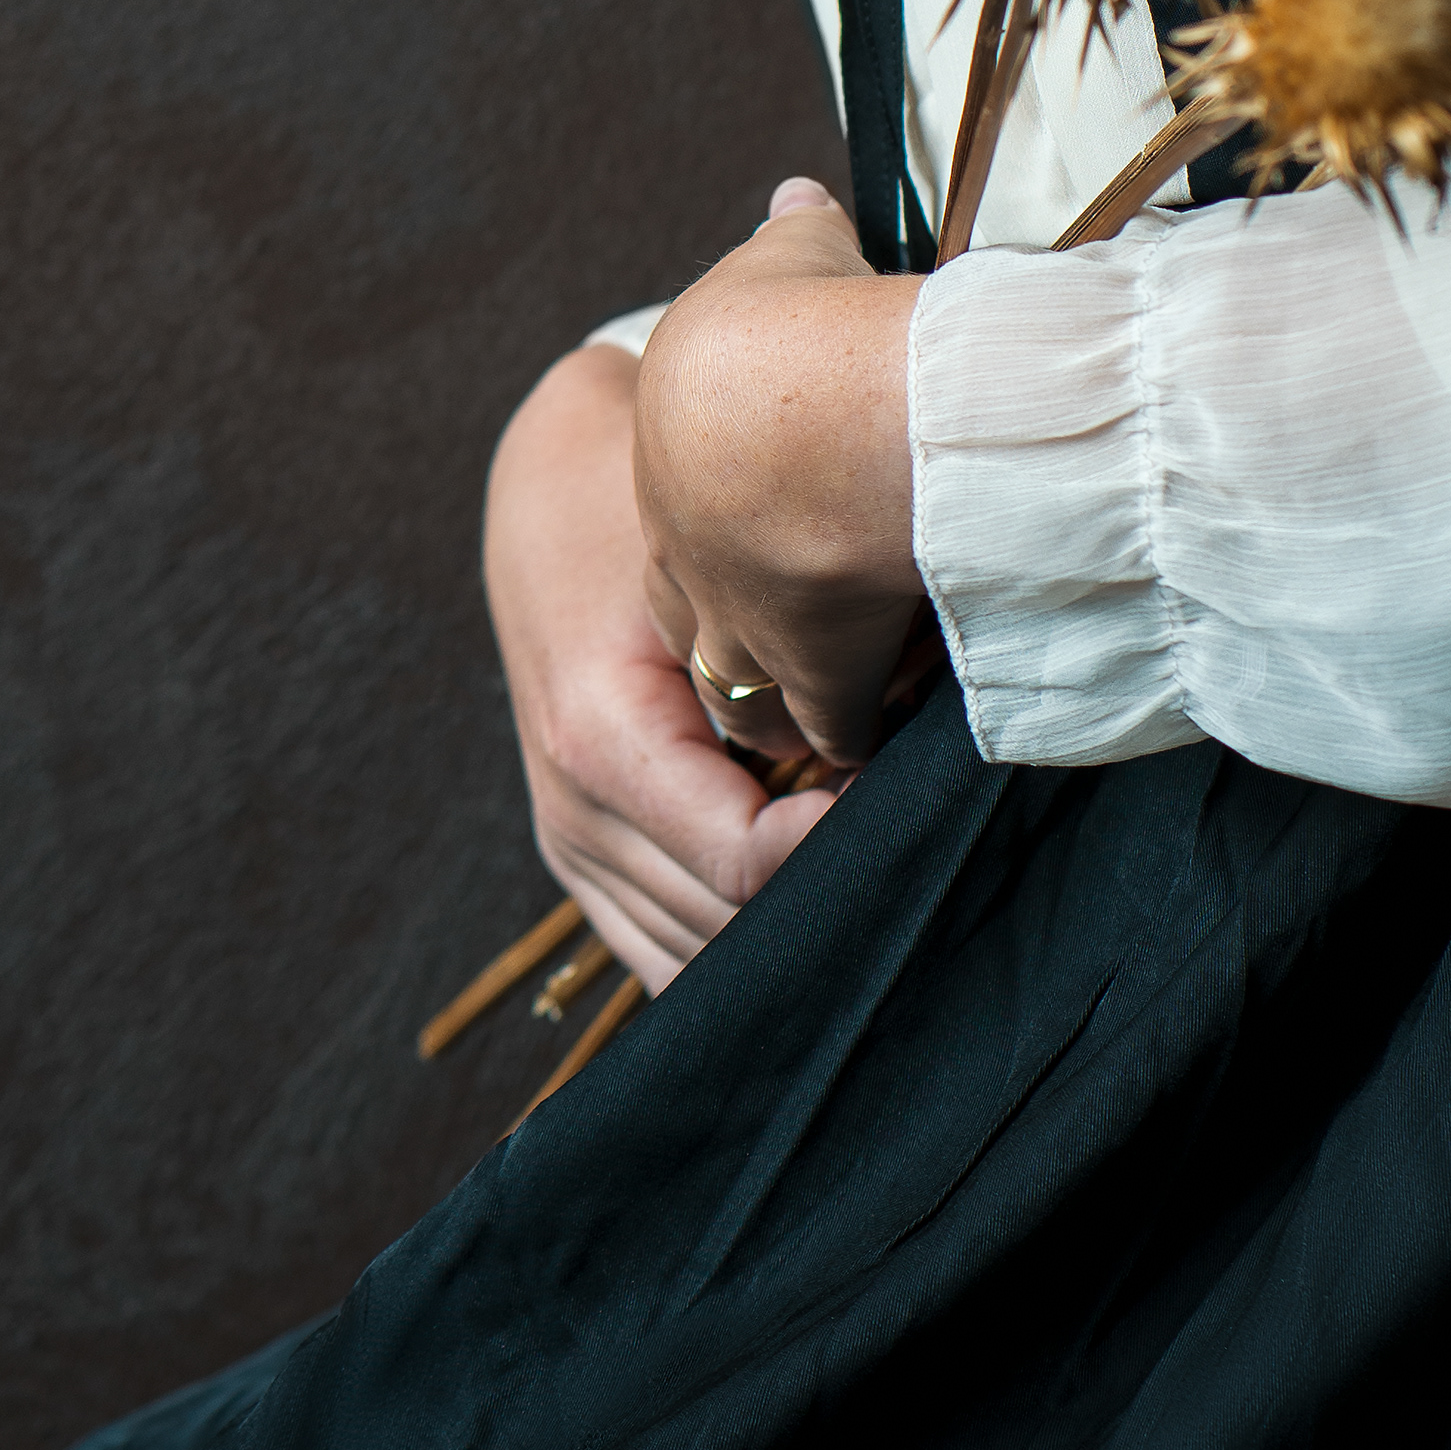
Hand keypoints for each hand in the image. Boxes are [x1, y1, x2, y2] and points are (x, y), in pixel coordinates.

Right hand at [481, 337, 846, 990]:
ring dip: (786, 925)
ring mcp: (571, 847)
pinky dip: (738, 938)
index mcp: (601, 742)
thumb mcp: (707, 562)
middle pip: (725, 930)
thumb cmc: (634, 504)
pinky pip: (662, 950)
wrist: (541, 489)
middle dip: (823, 898)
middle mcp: (573, 816)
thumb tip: (900, 728)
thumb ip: (790, 655)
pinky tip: (807, 886)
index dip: (840, 851)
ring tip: (862, 857)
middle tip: (909, 838)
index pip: (743, 864)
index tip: (908, 800)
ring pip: (697, 959)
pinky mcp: (583, 856)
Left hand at [633, 175, 928, 771]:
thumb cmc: (798, 322)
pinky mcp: (816, 663)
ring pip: (743, 685)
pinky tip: (894, 728)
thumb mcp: (790, 256)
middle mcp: (687, 550)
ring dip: (786, 690)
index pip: (678, 523)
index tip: (776, 535)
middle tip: (792, 623)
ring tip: (839, 687)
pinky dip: (858, 728)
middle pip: (689, 615)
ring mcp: (744, 616)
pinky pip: (834, 721)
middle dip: (735, 623)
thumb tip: (796, 197)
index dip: (723, 537)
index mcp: (673, 457)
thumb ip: (796, 237)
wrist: (812, 409)